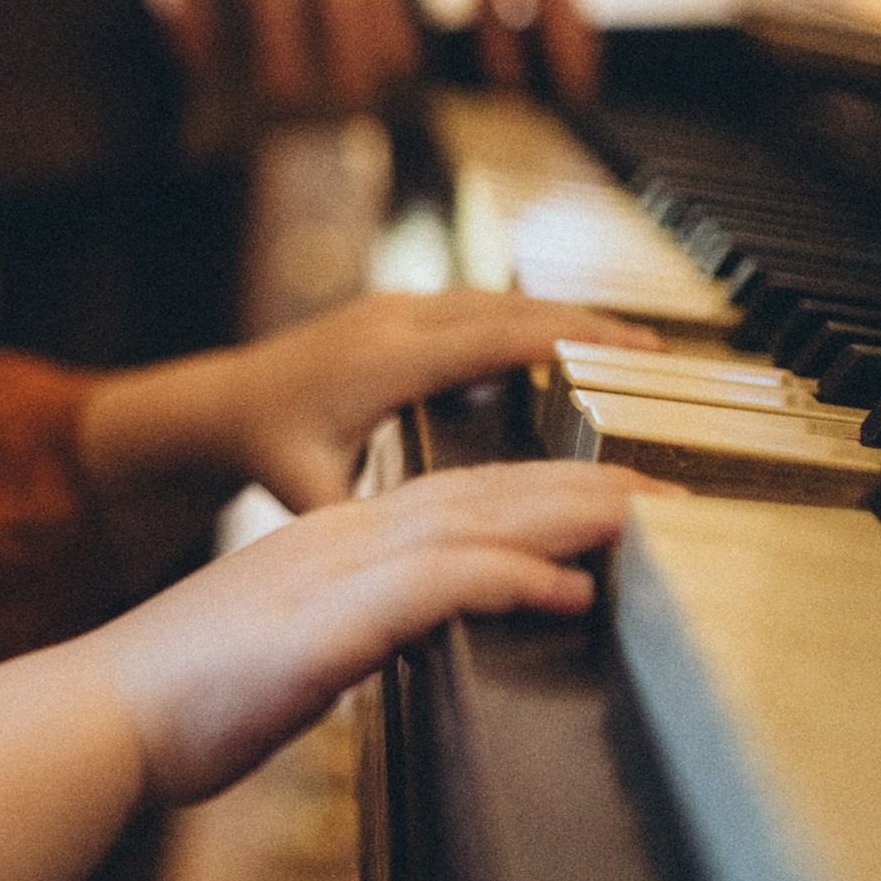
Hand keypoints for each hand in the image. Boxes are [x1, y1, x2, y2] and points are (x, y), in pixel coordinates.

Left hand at [79, 290, 662, 514]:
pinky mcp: (392, 311)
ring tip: (629, 346)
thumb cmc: (265, 451)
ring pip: (498, 298)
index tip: (638, 357)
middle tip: (662, 355)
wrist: (218, 404)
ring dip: (561, 318)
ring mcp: (394, 307)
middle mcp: (397, 319)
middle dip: (591, 326)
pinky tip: (560, 343)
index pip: (502, 338)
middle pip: (515, 307)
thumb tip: (416, 581)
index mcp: (390, 359)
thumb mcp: (313, 496)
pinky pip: (476, 304)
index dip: (575, 344)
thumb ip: (367, 531)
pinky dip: (525, 318)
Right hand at [91, 460, 671, 803]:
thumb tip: (384, 653)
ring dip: (566, 511)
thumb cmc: (172, 702)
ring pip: (470, 519)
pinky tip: (562, 585)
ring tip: (644, 512)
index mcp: (320, 544)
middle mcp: (332, 540)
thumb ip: (338, 639)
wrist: (96, 714)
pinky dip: (508, 578)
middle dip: (575, 482)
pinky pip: (435, 586)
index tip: (602, 493)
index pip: (450, 497)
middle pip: (476, 491)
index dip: (533, 490)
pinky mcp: (323, 623)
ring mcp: (326, 573)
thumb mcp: (274, 656)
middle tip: (662, 484)